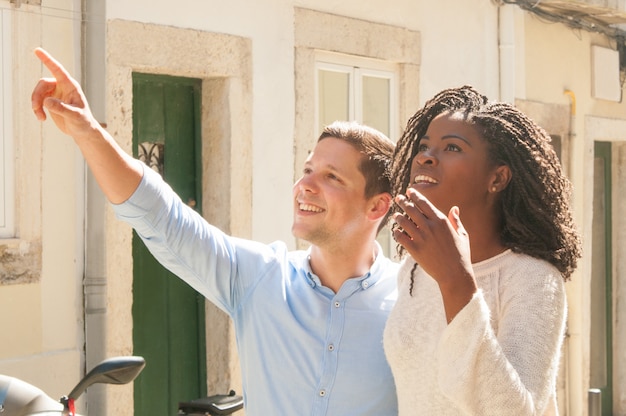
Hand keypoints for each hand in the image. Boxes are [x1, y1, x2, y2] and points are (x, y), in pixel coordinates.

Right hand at [31, 48, 99, 138]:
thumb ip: (61, 108)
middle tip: (36, 108)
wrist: (82, 131)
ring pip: (38, 92)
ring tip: (41, 118)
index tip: (37, 50)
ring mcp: (55, 94)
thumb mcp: (74, 116)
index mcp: (71, 86)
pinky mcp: (50, 101)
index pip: (58, 70)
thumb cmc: (83, 122)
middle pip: (43, 83)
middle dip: (37, 95)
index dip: (48, 60)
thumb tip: (46, 101)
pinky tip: (42, 119)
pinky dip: (37, 109)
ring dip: (36, 104)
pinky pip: (38, 101)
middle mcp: (62, 87)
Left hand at [393, 188, 475, 320]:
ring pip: (404, 222)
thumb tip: (454, 208)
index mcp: (441, 221)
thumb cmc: (461, 255)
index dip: (415, 195)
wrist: (455, 274)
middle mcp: (430, 227)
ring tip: (396, 215)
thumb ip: (456, 221)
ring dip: (398, 217)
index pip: (424, 203)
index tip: (409, 191)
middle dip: (403, 201)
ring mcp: (421, 238)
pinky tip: (396, 231)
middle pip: (411, 209)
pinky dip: (396, 232)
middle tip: (398, 198)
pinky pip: (400, 237)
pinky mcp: (414, 250)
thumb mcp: (463, 235)